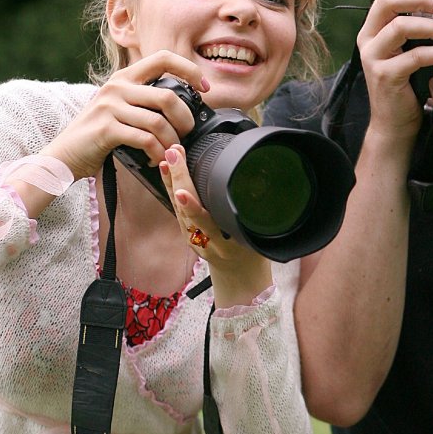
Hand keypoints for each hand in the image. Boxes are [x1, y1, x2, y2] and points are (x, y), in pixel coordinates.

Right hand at [40, 50, 207, 179]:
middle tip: (186, 134)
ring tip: (170, 152)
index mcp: (124, 77)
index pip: (163, 58)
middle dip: (186, 120)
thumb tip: (185, 105)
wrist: (63, 155)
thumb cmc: (99, 134)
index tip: (205, 88)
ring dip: (172, 142)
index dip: (189, 69)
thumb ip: (146, 100)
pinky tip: (155, 160)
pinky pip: (146, 140)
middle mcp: (117, 87)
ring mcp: (109, 107)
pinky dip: (157, 153)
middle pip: (168, 97)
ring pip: (159, 122)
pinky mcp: (105, 129)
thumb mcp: (121, 107)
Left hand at [160, 144, 270, 305]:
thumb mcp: (259, 238)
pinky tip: (168, 171)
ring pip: (177, 209)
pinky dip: (171, 189)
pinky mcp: (187, 234)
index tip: (183, 191)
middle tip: (175, 155)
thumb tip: (264, 187)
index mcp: (225, 246)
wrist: (239, 278)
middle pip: (186, 211)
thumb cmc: (253, 255)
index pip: (205, 225)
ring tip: (168, 158)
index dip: (193, 208)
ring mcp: (193, 239)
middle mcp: (205, 243)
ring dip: (172, 181)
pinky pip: (177, 210)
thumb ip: (256, 218)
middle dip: (179, 181)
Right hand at [357, 0, 432, 143]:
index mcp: (375, 25)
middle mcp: (368, 37)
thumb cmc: (408, 82)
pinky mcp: (385, 76)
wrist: (394, 123)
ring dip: (431, 27)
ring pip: (400, 26)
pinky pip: (413, 56)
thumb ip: (431, 15)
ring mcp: (374, 56)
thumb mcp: (418, 44)